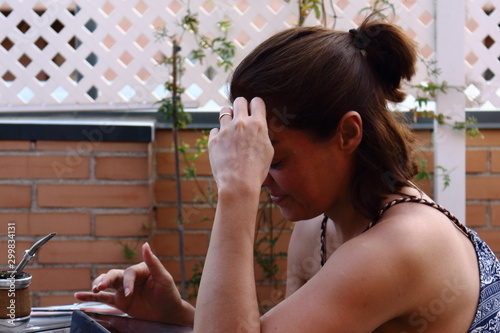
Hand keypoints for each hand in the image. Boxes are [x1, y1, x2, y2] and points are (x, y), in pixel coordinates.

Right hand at [74, 243, 193, 324]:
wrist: (168, 315)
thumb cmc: (169, 295)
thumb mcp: (163, 278)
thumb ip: (153, 263)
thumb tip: (145, 244)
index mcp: (141, 270)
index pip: (129, 273)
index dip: (127, 283)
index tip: (129, 293)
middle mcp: (131, 278)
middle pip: (114, 275)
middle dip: (106, 280)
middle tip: (100, 286)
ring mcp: (124, 290)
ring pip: (107, 284)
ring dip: (99, 284)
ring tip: (94, 288)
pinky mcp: (120, 302)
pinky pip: (104, 298)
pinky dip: (91, 297)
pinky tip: (80, 295)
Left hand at [209, 97, 272, 192]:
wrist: (238, 184)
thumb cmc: (256, 171)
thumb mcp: (268, 151)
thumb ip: (262, 134)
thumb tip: (258, 127)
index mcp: (257, 125)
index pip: (257, 101)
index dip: (256, 105)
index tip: (254, 111)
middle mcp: (241, 123)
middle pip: (239, 100)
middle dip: (241, 105)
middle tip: (241, 115)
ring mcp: (225, 130)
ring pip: (224, 110)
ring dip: (228, 116)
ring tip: (231, 127)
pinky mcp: (213, 139)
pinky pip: (215, 129)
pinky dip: (219, 134)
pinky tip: (224, 145)